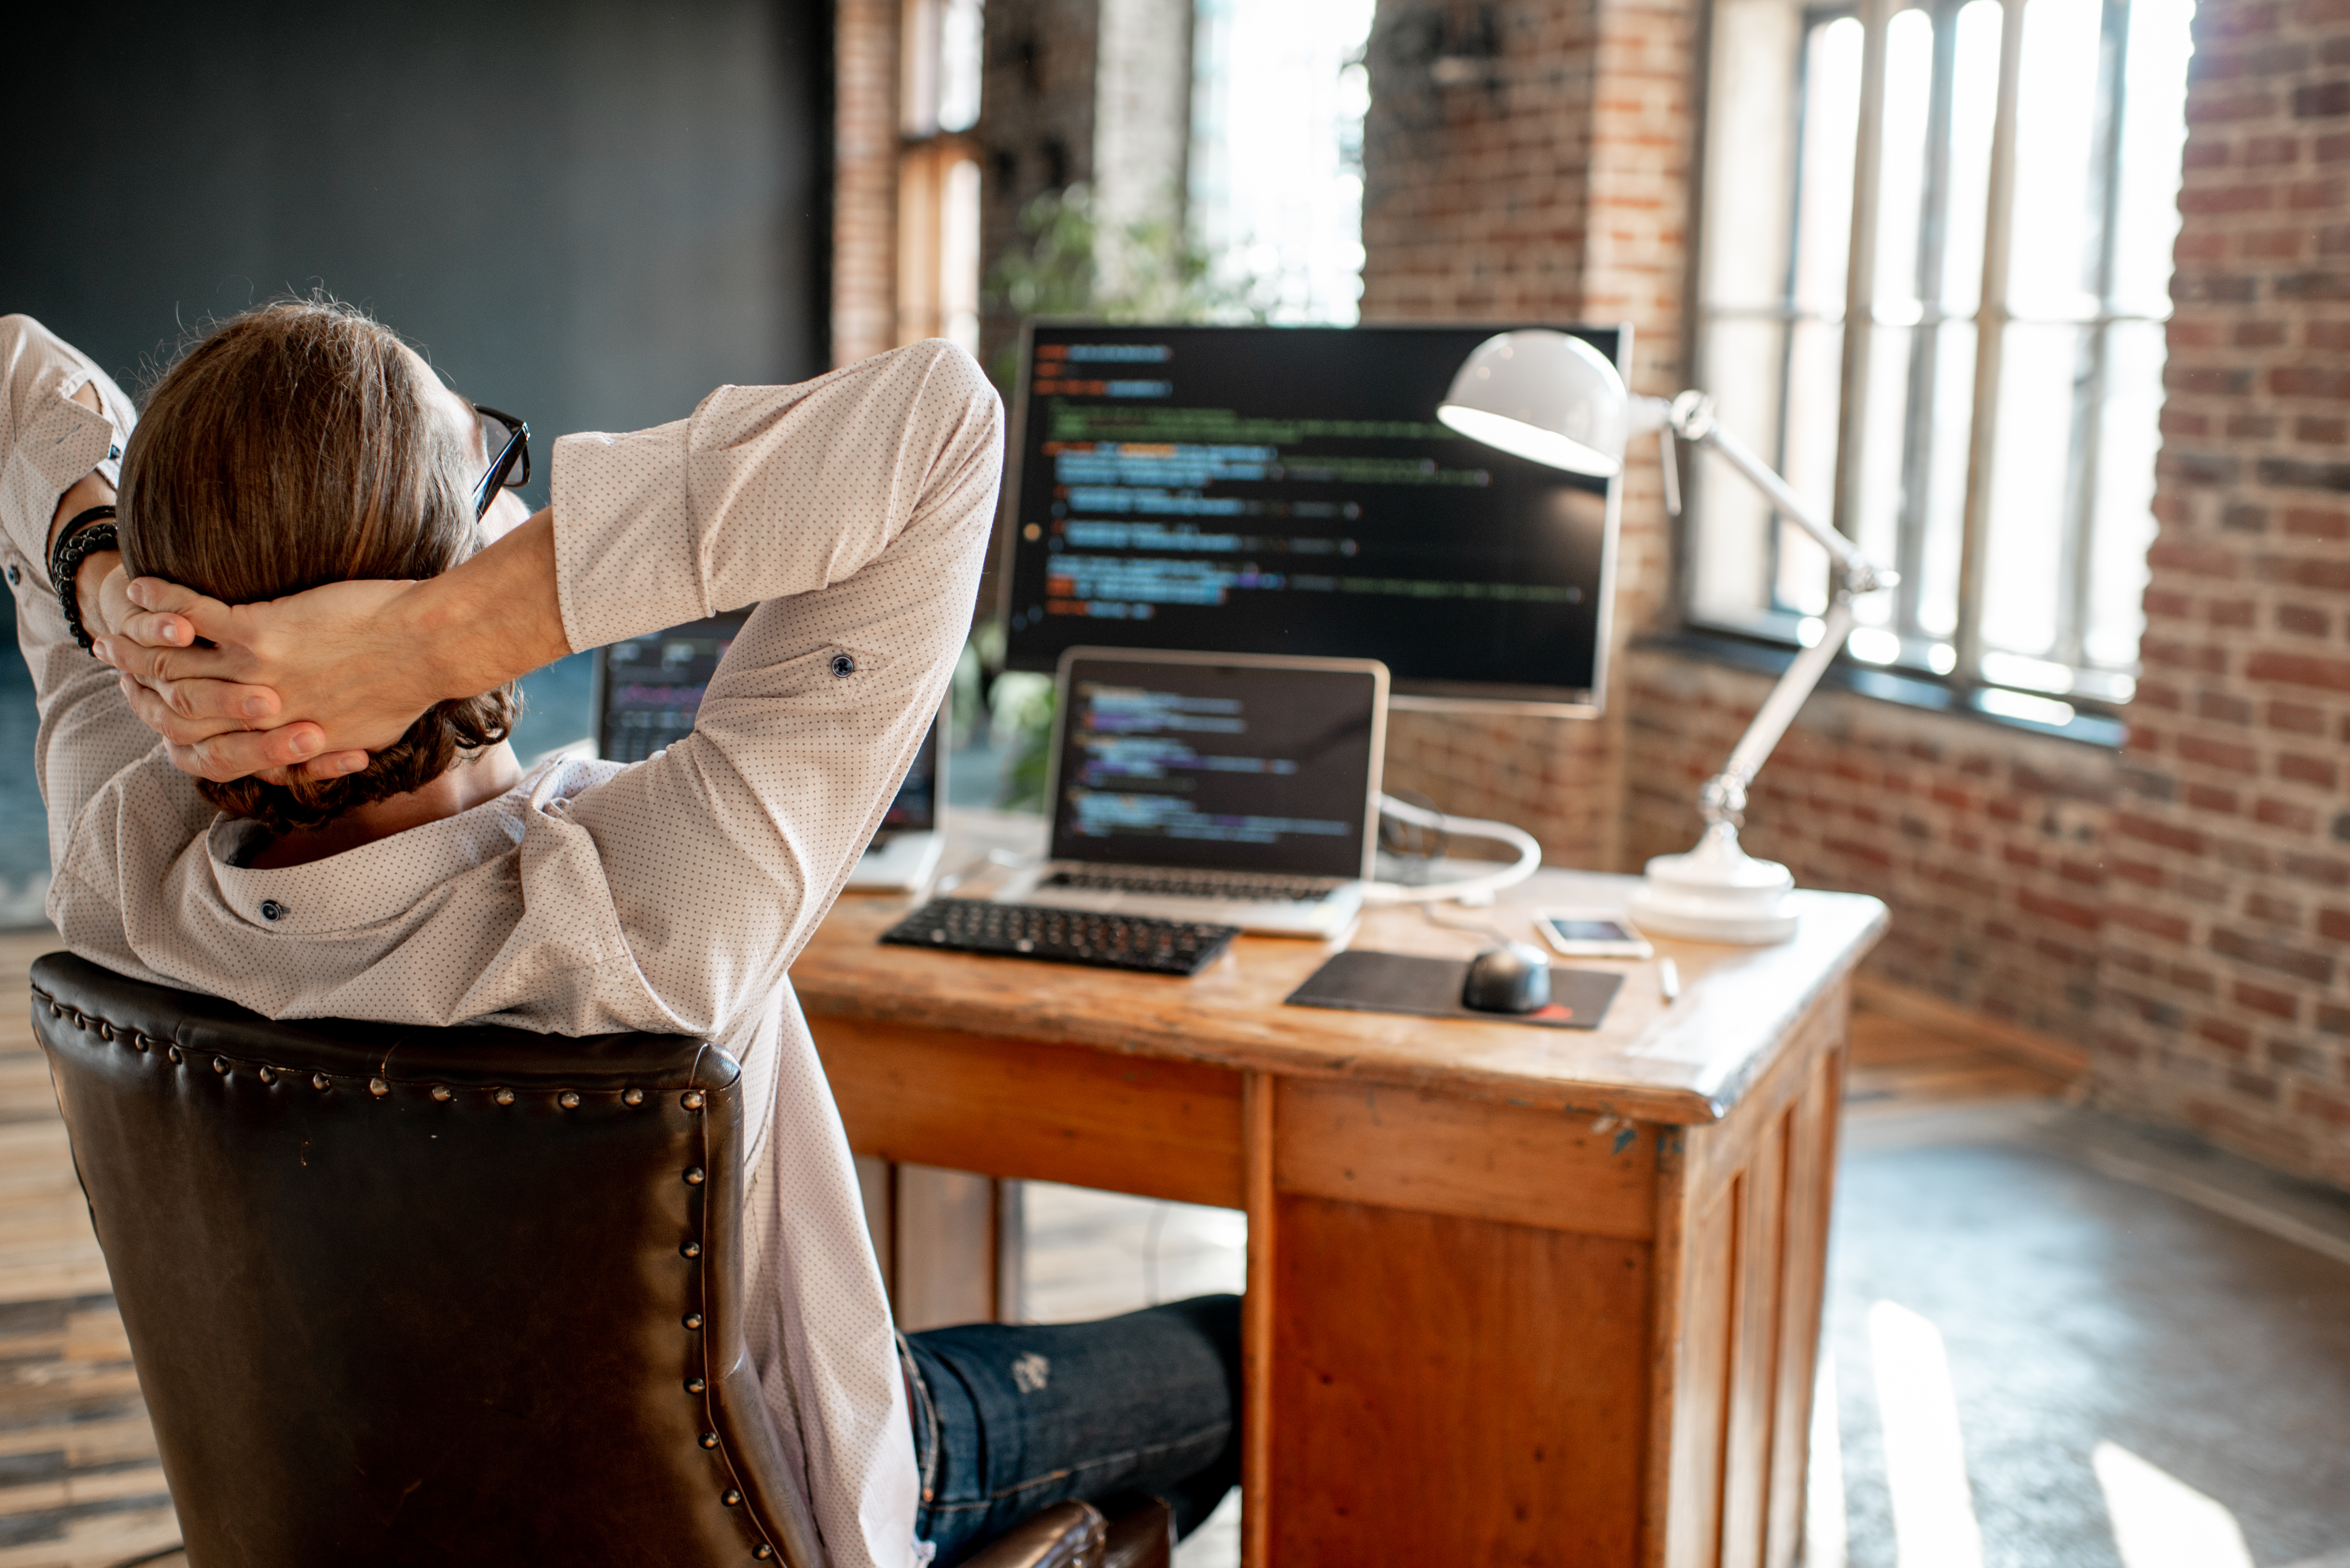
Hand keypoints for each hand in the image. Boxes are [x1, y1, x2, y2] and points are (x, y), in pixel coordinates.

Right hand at [96, 577, 431, 783]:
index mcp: (283, 743)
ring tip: (113, 629)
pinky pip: (193, 616)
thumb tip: (325, 750)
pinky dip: (161, 602)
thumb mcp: (366, 736)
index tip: (157, 714)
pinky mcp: (262, 632)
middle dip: (138, 689)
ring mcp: (257, 674)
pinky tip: (140, 589)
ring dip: (137, 645)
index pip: (210, 753)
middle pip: (175, 711)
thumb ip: (332, 747)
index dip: (177, 734)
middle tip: (115, 666)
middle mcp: (261, 715)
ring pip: (173, 666)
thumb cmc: (410, 688)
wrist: (432, 648)